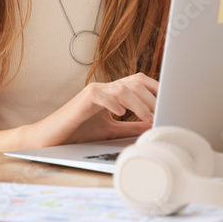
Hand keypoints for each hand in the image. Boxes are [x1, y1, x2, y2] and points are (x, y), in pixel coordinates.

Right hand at [31, 73, 158, 146]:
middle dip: (152, 96)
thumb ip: (131, 126)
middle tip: (164, 111)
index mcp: (114, 93)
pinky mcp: (83, 99)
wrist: (50, 139)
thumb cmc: (79, 134)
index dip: (157, 89)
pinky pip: (101, 95)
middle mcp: (106, 89)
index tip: (172, 100)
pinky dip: (113, 103)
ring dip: (139, 102)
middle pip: (135, 82)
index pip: (140, 83)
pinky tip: (121, 113)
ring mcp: (94, 92)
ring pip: (122, 88)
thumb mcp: (112, 130)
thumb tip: (154, 124)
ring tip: (149, 116)